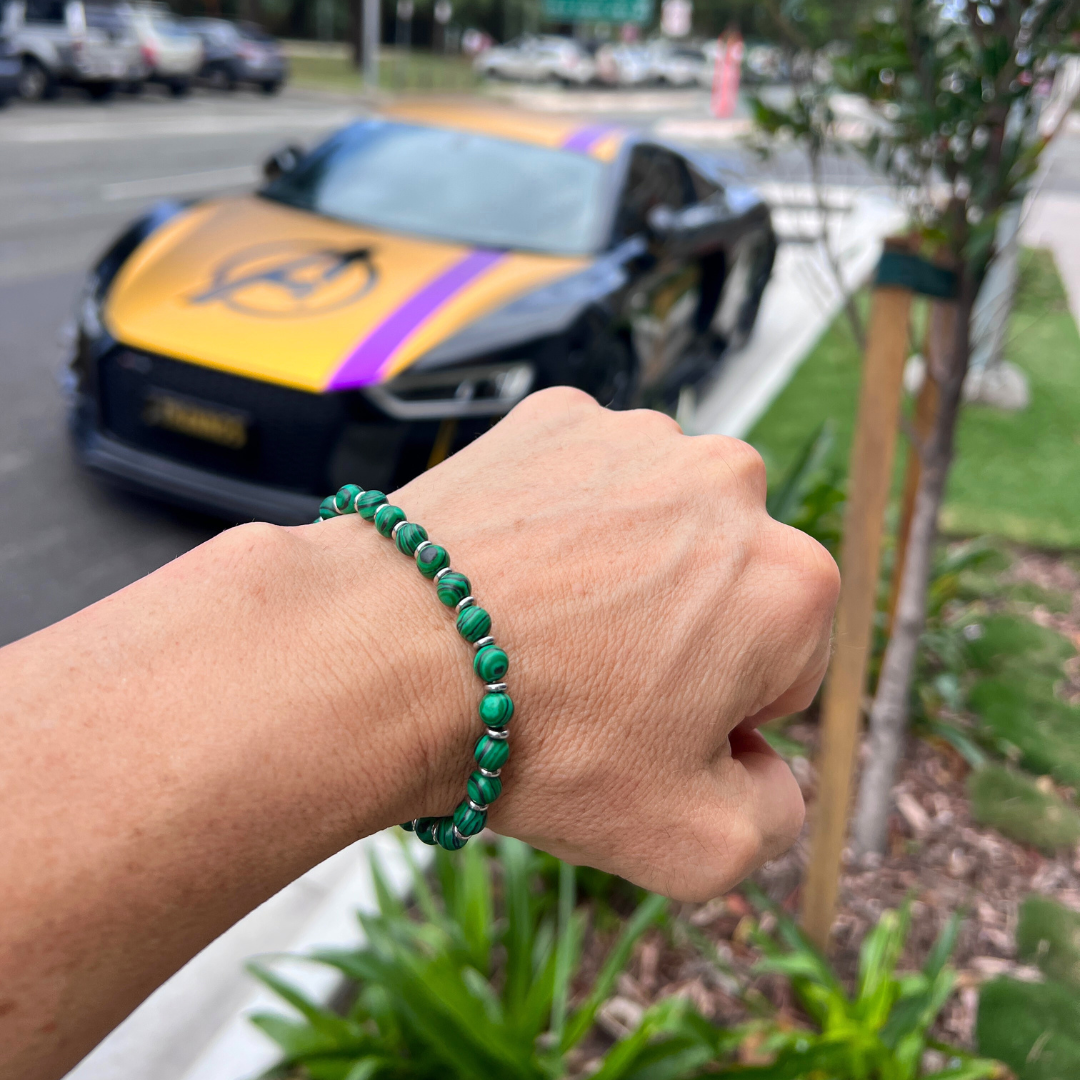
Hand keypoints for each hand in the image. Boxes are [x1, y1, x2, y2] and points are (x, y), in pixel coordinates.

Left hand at [375, 388, 838, 899]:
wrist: (389, 653)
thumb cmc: (544, 744)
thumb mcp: (695, 845)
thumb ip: (775, 815)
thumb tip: (766, 766)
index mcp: (792, 580)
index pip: (786, 666)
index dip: (720, 713)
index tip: (648, 725)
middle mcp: (733, 483)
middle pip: (726, 584)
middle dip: (685, 632)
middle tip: (593, 678)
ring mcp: (640, 436)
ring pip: (659, 524)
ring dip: (626, 568)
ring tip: (545, 624)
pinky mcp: (560, 416)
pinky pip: (587, 481)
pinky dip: (565, 521)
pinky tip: (514, 571)